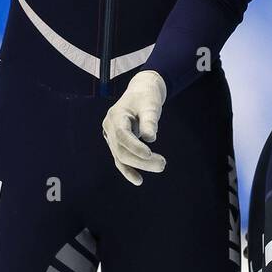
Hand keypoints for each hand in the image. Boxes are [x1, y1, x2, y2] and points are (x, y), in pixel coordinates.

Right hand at [100, 70, 167, 185]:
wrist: (141, 91)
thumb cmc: (147, 97)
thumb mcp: (151, 105)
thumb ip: (149, 120)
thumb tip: (150, 139)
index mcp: (115, 115)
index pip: (122, 135)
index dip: (135, 146)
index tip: (150, 154)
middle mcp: (109, 126)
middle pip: (121, 149)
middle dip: (141, 160)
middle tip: (163, 164)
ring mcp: (110, 135)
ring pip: (120, 156)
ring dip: (138, 166)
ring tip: (160, 167)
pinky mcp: (116, 142)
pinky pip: (120, 158)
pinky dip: (129, 169)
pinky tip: (138, 180)